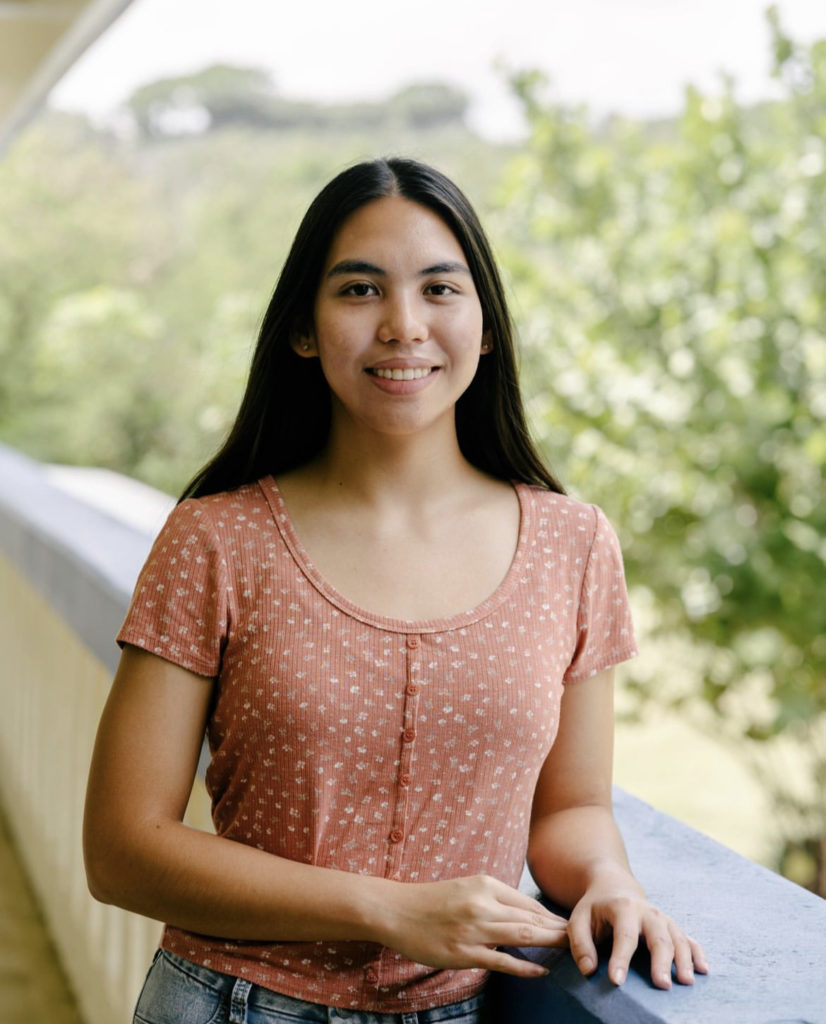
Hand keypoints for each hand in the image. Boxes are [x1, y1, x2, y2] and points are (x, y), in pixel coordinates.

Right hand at [380, 874, 568, 977]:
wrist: (397, 910)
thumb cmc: (432, 900)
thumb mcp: (466, 887)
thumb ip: (493, 898)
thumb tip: (522, 913)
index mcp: (484, 884)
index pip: (527, 903)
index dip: (551, 916)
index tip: (569, 924)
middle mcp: (483, 904)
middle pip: (531, 919)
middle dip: (558, 930)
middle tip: (583, 939)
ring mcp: (474, 930)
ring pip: (522, 937)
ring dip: (550, 944)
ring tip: (572, 951)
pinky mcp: (465, 953)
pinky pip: (502, 962)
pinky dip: (525, 967)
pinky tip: (542, 971)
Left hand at [568, 871, 708, 988]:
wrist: (613, 886)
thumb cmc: (594, 908)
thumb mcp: (578, 919)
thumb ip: (579, 944)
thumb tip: (589, 970)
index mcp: (622, 907)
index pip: (623, 935)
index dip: (620, 959)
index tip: (616, 981)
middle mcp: (647, 911)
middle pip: (658, 937)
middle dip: (661, 961)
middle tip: (662, 985)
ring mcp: (662, 918)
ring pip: (678, 938)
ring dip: (684, 960)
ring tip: (686, 982)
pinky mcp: (672, 926)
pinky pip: (689, 939)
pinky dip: (698, 953)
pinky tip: (704, 970)